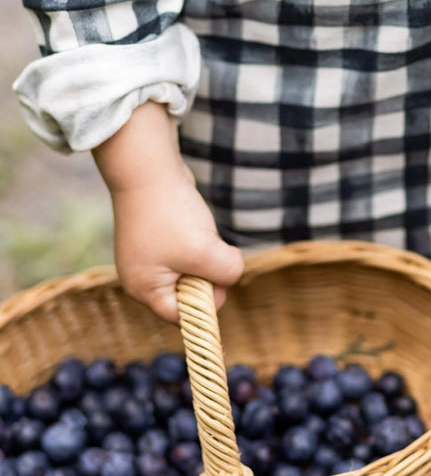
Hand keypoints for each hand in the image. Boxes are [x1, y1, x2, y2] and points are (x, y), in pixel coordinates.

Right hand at [108, 168, 243, 322]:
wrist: (150, 169)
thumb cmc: (171, 214)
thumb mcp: (203, 251)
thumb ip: (225, 273)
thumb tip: (233, 275)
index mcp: (144, 288)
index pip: (182, 315)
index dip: (207, 302)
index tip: (220, 278)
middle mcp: (142, 275)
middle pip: (188, 291)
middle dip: (206, 273)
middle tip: (207, 249)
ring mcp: (150, 254)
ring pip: (192, 266)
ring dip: (205, 252)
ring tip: (198, 230)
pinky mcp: (159, 234)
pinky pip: (188, 247)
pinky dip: (199, 237)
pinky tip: (194, 219)